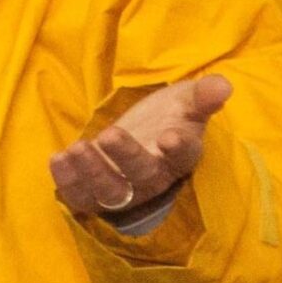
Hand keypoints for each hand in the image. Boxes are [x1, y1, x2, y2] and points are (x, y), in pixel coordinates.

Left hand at [49, 75, 234, 221]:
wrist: (143, 133)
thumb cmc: (169, 116)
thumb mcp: (186, 100)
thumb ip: (202, 95)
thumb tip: (223, 85)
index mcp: (181, 155)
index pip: (184, 156)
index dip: (178, 148)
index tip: (170, 136)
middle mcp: (154, 177)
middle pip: (143, 176)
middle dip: (125, 157)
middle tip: (110, 133)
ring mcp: (125, 189)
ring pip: (110, 192)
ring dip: (91, 173)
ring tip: (76, 148)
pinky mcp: (97, 193)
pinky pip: (82, 197)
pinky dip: (67, 182)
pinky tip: (58, 158)